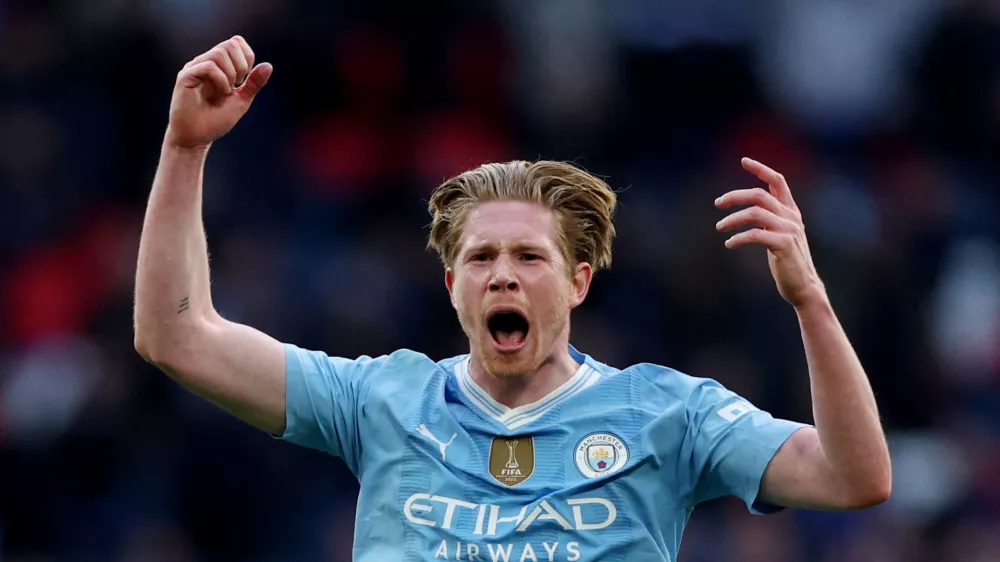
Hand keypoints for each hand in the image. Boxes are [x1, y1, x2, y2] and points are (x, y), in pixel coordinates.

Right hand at [165, 35, 272, 149]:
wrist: (197, 137)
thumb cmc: (216, 120)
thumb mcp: (242, 100)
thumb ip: (253, 83)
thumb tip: (268, 65)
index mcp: (218, 65)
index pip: (236, 42)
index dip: (247, 58)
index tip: (243, 80)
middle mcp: (205, 62)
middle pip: (230, 44)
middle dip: (241, 66)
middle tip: (236, 86)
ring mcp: (194, 68)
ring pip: (219, 53)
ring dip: (230, 75)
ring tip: (225, 92)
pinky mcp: (185, 76)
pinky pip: (208, 66)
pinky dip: (220, 80)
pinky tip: (219, 94)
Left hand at [715, 158, 824, 307]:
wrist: (803, 287)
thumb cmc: (787, 261)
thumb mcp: (780, 234)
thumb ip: (770, 219)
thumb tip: (750, 207)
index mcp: (791, 211)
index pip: (778, 181)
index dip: (761, 169)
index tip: (744, 161)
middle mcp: (791, 217)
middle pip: (759, 195)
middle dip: (735, 196)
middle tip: (718, 203)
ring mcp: (789, 230)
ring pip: (754, 213)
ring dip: (732, 219)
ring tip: (720, 228)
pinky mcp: (784, 245)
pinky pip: (755, 234)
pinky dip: (738, 238)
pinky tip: (729, 244)